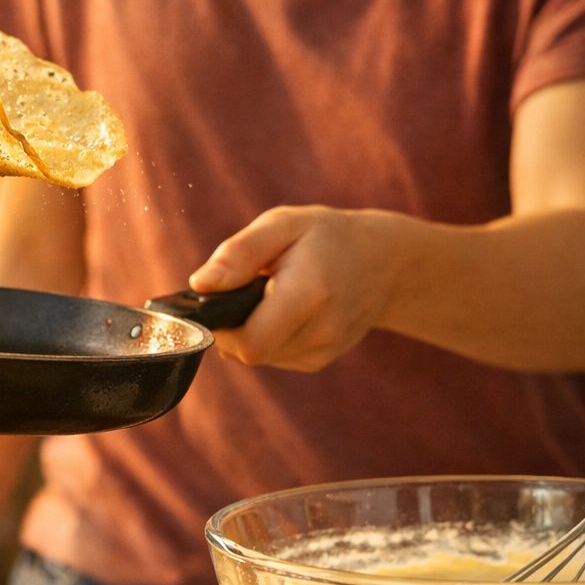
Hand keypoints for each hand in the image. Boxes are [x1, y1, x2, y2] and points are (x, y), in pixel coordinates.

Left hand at [188, 206, 402, 370]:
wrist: (384, 262)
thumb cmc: (325, 237)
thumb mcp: (282, 225)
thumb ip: (239, 253)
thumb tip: (200, 285)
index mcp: (309, 293)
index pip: (248, 343)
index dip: (222, 328)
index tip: (220, 300)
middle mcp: (321, 331)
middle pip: (250, 353)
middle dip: (234, 327)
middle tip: (244, 291)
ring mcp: (323, 351)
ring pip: (260, 357)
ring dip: (251, 331)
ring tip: (269, 295)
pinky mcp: (320, 360)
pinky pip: (274, 357)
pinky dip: (268, 337)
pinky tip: (283, 310)